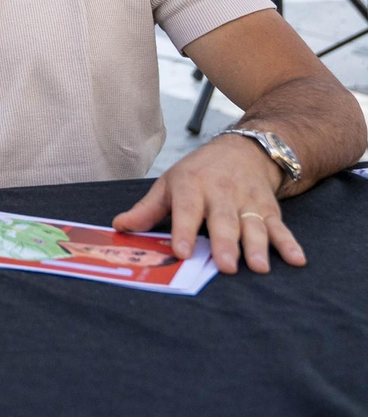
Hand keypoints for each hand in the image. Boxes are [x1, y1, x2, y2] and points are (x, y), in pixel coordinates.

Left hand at [113, 135, 301, 273]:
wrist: (244, 149)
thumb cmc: (198, 172)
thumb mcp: (168, 184)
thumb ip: (147, 210)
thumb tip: (120, 227)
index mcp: (191, 187)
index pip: (186, 210)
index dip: (183, 231)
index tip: (181, 251)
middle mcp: (221, 194)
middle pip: (223, 221)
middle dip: (225, 243)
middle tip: (226, 265)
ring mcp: (247, 202)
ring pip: (253, 225)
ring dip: (258, 246)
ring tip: (259, 267)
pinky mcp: (269, 209)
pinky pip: (280, 227)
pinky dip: (289, 243)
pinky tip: (297, 260)